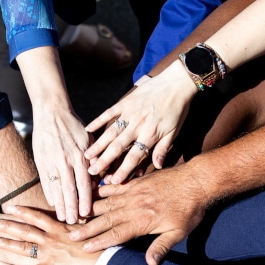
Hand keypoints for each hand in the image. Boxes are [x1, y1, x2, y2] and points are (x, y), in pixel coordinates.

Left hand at [0, 206, 98, 264]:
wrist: (103, 261)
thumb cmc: (97, 244)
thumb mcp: (85, 229)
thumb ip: (75, 224)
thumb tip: (76, 214)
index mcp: (58, 228)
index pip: (36, 217)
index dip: (21, 212)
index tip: (8, 208)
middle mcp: (50, 239)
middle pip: (24, 230)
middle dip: (7, 226)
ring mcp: (48, 254)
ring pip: (23, 248)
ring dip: (7, 244)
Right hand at [31, 103, 94, 223]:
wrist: (52, 112)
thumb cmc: (74, 126)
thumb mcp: (88, 139)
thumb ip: (93, 158)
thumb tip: (98, 179)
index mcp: (80, 156)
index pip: (84, 183)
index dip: (85, 200)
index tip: (87, 213)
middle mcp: (65, 161)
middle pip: (70, 190)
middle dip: (72, 208)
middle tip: (74, 223)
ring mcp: (51, 161)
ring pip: (56, 188)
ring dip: (60, 205)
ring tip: (63, 218)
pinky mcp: (40, 160)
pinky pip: (45, 180)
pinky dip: (48, 193)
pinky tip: (52, 203)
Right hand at [67, 165, 208, 264]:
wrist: (196, 181)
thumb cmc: (190, 209)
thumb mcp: (179, 232)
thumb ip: (162, 246)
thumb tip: (150, 264)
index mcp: (143, 221)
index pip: (116, 234)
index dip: (99, 241)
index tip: (84, 248)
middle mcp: (134, 206)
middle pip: (106, 219)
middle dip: (88, 228)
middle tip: (71, 235)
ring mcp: (134, 192)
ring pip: (107, 203)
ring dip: (91, 210)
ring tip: (75, 216)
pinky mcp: (137, 182)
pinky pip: (115, 187)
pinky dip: (103, 191)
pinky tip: (93, 194)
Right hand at [84, 65, 197, 181]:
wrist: (177, 82)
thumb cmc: (178, 109)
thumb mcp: (174, 131)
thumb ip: (163, 149)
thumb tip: (157, 167)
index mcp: (150, 134)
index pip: (134, 156)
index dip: (124, 170)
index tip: (113, 181)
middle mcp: (137, 126)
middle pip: (118, 147)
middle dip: (104, 161)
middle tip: (92, 172)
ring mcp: (130, 113)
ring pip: (110, 132)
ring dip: (98, 145)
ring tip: (86, 156)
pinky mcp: (125, 101)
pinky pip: (109, 113)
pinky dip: (98, 121)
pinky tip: (88, 129)